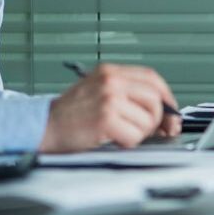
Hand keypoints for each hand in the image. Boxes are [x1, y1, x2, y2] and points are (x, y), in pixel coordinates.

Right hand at [39, 63, 181, 152]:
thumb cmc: (70, 115)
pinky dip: (128, 143)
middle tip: (150, 131)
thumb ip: (128, 95)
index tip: (170, 113)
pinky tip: (113, 139)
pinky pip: (135, 135)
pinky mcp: (105, 118)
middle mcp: (110, 80)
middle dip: (157, 120)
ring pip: (148, 119)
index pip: (152, 78)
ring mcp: (108, 98)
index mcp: (110, 71)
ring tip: (121, 133)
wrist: (43, 127)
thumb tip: (165, 113)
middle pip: (155, 99)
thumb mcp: (98, 92)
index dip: (166, 97)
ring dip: (140, 133)